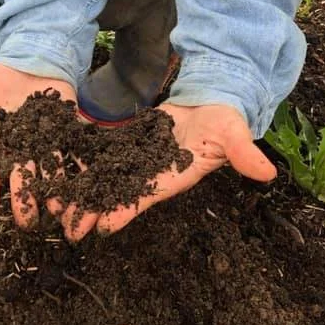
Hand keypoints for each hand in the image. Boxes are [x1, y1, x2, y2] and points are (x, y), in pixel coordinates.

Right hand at [0, 62, 75, 228]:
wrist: (32, 60)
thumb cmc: (0, 78)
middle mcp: (22, 148)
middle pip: (21, 180)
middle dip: (23, 202)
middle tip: (25, 223)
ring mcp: (46, 141)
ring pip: (50, 172)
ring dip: (54, 191)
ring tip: (57, 211)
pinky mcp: (67, 130)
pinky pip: (76, 153)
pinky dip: (81, 169)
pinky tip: (88, 186)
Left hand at [60, 102, 276, 241]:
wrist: (214, 98)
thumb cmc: (226, 117)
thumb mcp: (234, 132)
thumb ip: (244, 152)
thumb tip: (269, 173)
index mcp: (175, 173)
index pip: (147, 197)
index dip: (125, 210)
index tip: (101, 226)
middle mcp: (153, 170)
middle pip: (119, 192)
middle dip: (93, 208)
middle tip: (65, 225)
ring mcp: (141, 156)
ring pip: (108, 175)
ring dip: (84, 188)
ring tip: (55, 203)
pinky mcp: (132, 140)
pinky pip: (106, 152)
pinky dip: (87, 160)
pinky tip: (64, 166)